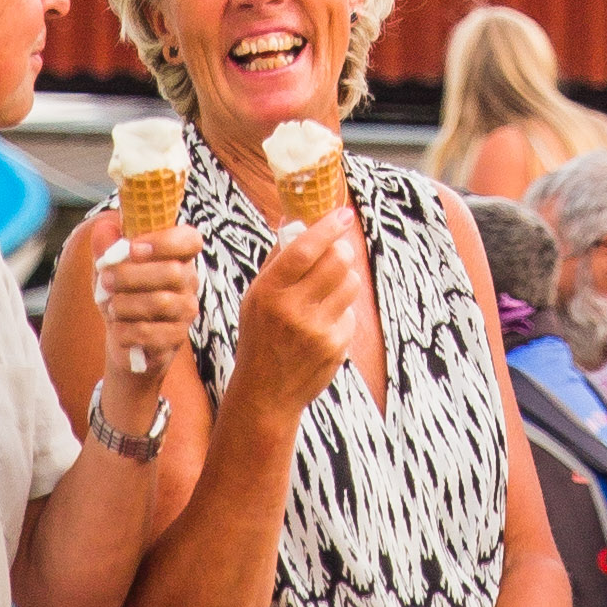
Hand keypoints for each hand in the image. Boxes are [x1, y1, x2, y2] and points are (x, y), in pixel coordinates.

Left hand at [90, 218, 200, 397]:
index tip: (132, 248)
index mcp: (177, 255)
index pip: (190, 240)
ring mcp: (185, 310)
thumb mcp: (108, 266)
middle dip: (131, 275)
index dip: (165, 242)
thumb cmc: (122, 293)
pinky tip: (118, 328)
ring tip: (111, 306)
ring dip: (126, 304)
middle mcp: (188, 281)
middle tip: (106, 280)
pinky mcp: (176, 337)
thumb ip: (106, 246)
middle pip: (171, 272)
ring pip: (161, 302)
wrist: (124, 337)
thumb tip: (104, 228)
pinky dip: (126, 330)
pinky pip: (151, 333)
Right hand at [226, 203, 367, 420]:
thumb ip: (276, 259)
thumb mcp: (256, 297)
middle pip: (337, 260)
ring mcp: (317, 330)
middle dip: (341, 249)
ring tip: (327, 290)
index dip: (327, 227)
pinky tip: (323, 324)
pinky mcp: (336, 346)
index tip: (343, 213)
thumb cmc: (260, 335)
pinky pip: (351, 312)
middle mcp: (292, 310)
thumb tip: (296, 219)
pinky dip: (341, 310)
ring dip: (345, 278)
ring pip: (351, 282)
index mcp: (268, 292)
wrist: (266, 392)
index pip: (303, 250)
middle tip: (336, 251)